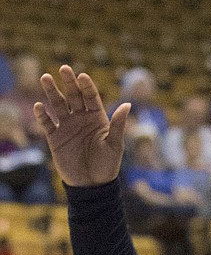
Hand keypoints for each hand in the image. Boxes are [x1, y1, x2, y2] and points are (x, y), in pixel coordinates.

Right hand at [34, 67, 128, 185]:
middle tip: (63, 68)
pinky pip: (47, 123)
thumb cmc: (107, 166)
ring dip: (52, 92)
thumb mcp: (114, 145)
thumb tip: (128, 104)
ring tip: (45, 78)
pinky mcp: (56, 138)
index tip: (82, 76)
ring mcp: (68, 127)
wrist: (92, 186)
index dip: (87, 86)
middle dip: (68, 82)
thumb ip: (118, 125)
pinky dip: (42, 115)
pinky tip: (39, 106)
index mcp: (98, 118)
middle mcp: (82, 119)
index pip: (91, 97)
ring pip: (58, 105)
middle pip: (74, 96)